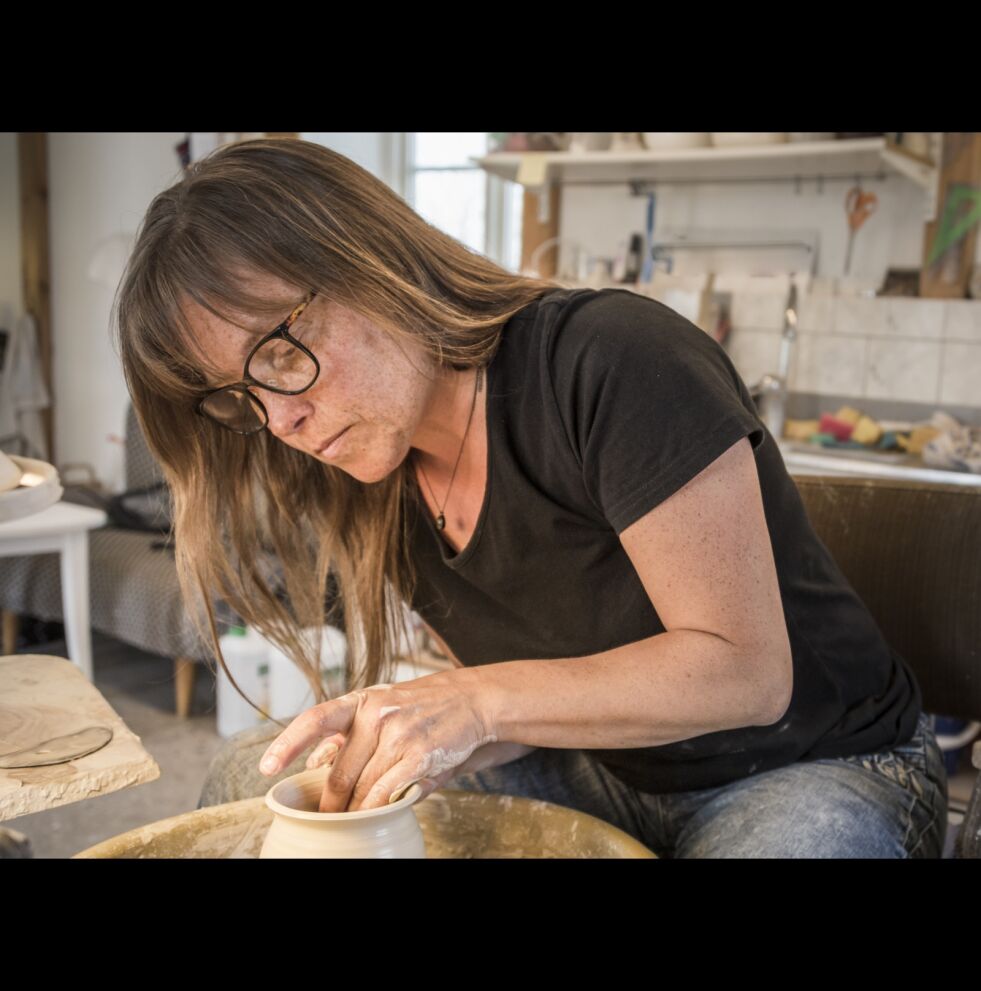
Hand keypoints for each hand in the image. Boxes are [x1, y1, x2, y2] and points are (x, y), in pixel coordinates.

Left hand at [257, 671, 496, 811]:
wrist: (471, 700)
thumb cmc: (423, 708)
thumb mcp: (383, 708)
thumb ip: (352, 736)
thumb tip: (315, 765)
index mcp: (361, 700)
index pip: (315, 719)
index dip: (288, 744)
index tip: (267, 768)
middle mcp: (376, 715)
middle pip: (339, 774)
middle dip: (329, 804)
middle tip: (325, 818)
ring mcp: (398, 735)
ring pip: (363, 789)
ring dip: (354, 812)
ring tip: (351, 822)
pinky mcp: (419, 756)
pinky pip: (387, 794)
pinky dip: (378, 810)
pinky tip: (375, 816)